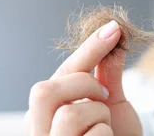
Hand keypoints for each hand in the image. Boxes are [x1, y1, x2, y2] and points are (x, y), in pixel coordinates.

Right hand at [25, 21, 141, 135]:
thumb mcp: (114, 104)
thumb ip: (108, 75)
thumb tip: (113, 36)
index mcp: (46, 110)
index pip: (61, 73)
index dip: (89, 49)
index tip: (115, 28)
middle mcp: (39, 129)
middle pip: (43, 91)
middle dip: (82, 85)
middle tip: (104, 95)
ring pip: (68, 115)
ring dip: (99, 115)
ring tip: (106, 126)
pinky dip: (107, 134)